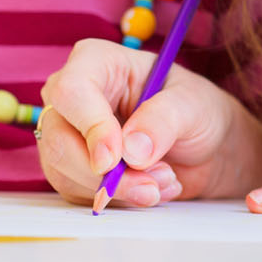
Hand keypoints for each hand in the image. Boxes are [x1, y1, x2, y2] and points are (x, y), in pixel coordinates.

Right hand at [37, 38, 255, 206]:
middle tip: (150, 185)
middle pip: (58, 139)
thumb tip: (131, 150)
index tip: (117, 158)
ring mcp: (68, 134)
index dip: (91, 127)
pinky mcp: (72, 169)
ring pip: (64, 172)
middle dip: (105, 173)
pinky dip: (118, 199)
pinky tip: (150, 188)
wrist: (202, 147)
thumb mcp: (192, 105)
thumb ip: (164, 120)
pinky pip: (77, 192)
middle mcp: (73, 97)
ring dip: (118, 189)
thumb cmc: (195, 110)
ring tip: (164, 180)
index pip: (72, 91)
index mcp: (97, 62)